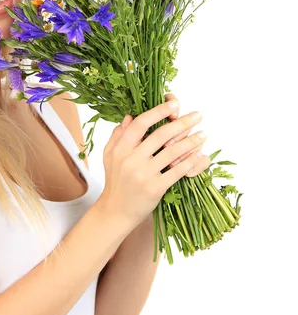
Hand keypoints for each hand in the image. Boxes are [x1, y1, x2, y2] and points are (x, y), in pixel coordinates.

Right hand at [95, 97, 211, 229]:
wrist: (116, 211)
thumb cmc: (115, 182)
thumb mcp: (110, 156)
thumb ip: (118, 136)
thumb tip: (129, 117)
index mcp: (120, 148)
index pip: (141, 123)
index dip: (159, 111)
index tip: (174, 103)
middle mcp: (131, 159)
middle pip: (161, 135)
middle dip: (182, 123)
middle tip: (197, 115)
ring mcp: (143, 174)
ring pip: (172, 152)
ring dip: (191, 141)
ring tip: (203, 134)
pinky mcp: (155, 188)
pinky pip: (177, 171)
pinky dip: (191, 161)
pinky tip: (200, 155)